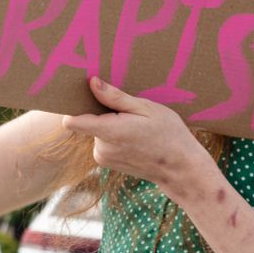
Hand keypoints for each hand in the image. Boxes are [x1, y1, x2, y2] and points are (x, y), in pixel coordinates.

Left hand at [61, 77, 210, 200]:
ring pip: (96, 130)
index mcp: (110, 132)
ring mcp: (103, 158)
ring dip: (109, 125)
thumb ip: (115, 97)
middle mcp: (101, 148)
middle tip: (128, 112)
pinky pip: (102, 141)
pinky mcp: (106, 162)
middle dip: (103, 113)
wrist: (180, 168)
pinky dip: (113, 136)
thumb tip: (92, 83)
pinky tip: (133, 137)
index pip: (73, 121)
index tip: (82, 94)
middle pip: (88, 120)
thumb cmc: (168, 134)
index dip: (74, 106)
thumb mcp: (146, 108)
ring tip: (135, 126)